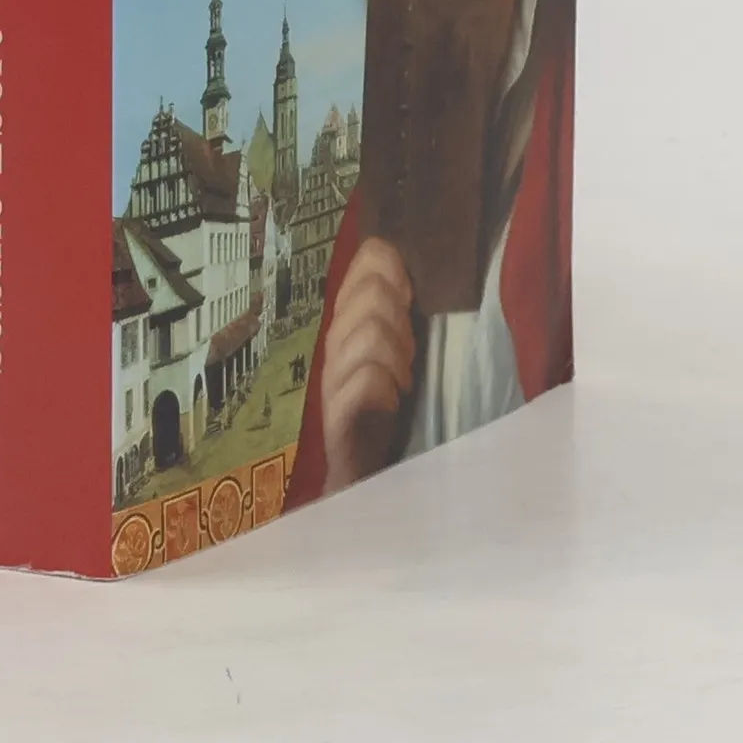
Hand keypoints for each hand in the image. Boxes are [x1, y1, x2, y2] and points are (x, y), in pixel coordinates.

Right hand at [318, 237, 416, 493]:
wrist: (364, 484)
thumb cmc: (389, 413)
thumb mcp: (401, 352)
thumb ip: (401, 310)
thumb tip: (406, 259)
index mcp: (352, 321)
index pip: (364, 262)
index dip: (391, 268)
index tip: (409, 296)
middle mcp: (335, 345)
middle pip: (371, 294)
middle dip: (400, 317)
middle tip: (407, 355)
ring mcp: (332, 380)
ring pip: (369, 333)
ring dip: (397, 354)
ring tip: (401, 382)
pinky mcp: (337, 418)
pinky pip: (365, 379)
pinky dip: (384, 386)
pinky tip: (391, 402)